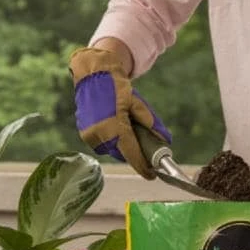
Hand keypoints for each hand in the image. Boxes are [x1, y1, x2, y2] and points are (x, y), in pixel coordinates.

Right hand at [68, 47, 171, 178]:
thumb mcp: (138, 103)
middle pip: (122, 153)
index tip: (152, 175)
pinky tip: (114, 126)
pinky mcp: (85, 134)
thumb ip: (150, 123)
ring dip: (121, 145)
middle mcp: (100, 135)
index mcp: (115, 128)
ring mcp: (90, 136)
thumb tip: (164, 139)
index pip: (132, 155)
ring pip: (112, 149)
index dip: (143, 167)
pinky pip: (103, 144)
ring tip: (125, 128)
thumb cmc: (116, 86)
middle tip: (143, 147)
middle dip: (133, 153)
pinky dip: (111, 140)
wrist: (93, 74)